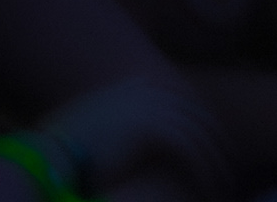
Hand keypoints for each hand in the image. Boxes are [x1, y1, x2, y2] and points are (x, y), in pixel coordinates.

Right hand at [39, 75, 228, 195]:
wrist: (49, 153)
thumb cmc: (61, 150)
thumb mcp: (87, 129)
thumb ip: (111, 127)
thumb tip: (120, 143)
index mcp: (127, 88)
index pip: (176, 97)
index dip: (196, 119)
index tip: (208, 140)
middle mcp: (141, 92)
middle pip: (193, 112)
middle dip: (213, 138)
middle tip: (227, 162)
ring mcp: (147, 107)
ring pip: (197, 133)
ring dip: (214, 160)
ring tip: (223, 184)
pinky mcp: (152, 129)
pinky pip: (190, 150)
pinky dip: (203, 170)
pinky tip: (207, 188)